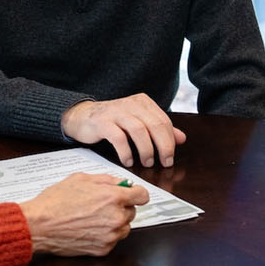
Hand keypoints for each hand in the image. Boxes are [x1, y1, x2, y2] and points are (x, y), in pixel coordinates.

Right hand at [20, 173, 148, 256]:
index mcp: (113, 197)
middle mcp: (116, 218)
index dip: (136, 193)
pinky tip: (88, 228)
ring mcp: (110, 236)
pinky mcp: (103, 249)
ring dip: (115, 222)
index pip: (143, 196)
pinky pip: (113, 240)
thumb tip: (122, 183)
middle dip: (121, 207)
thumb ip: (107, 179)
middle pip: (133, 212)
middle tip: (102, 204)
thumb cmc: (56, 200)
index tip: (132, 194)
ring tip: (94, 217)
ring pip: (124, 227)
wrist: (39, 225)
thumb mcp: (81, 179)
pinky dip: (105, 235)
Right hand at [61, 94, 185, 166]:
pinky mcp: (102, 122)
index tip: (170, 158)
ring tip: (146, 162)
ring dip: (146, 149)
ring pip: (138, 130)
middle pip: (154, 124)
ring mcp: (116, 111)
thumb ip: (159, 130)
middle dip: (162, 146)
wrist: (82, 116)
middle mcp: (131, 104)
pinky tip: (128, 161)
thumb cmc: (113, 122)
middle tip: (164, 162)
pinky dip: (126, 151)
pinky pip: (118, 138)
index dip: (169, 141)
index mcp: (142, 102)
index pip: (163, 121)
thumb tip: (181, 138)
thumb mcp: (138, 123)